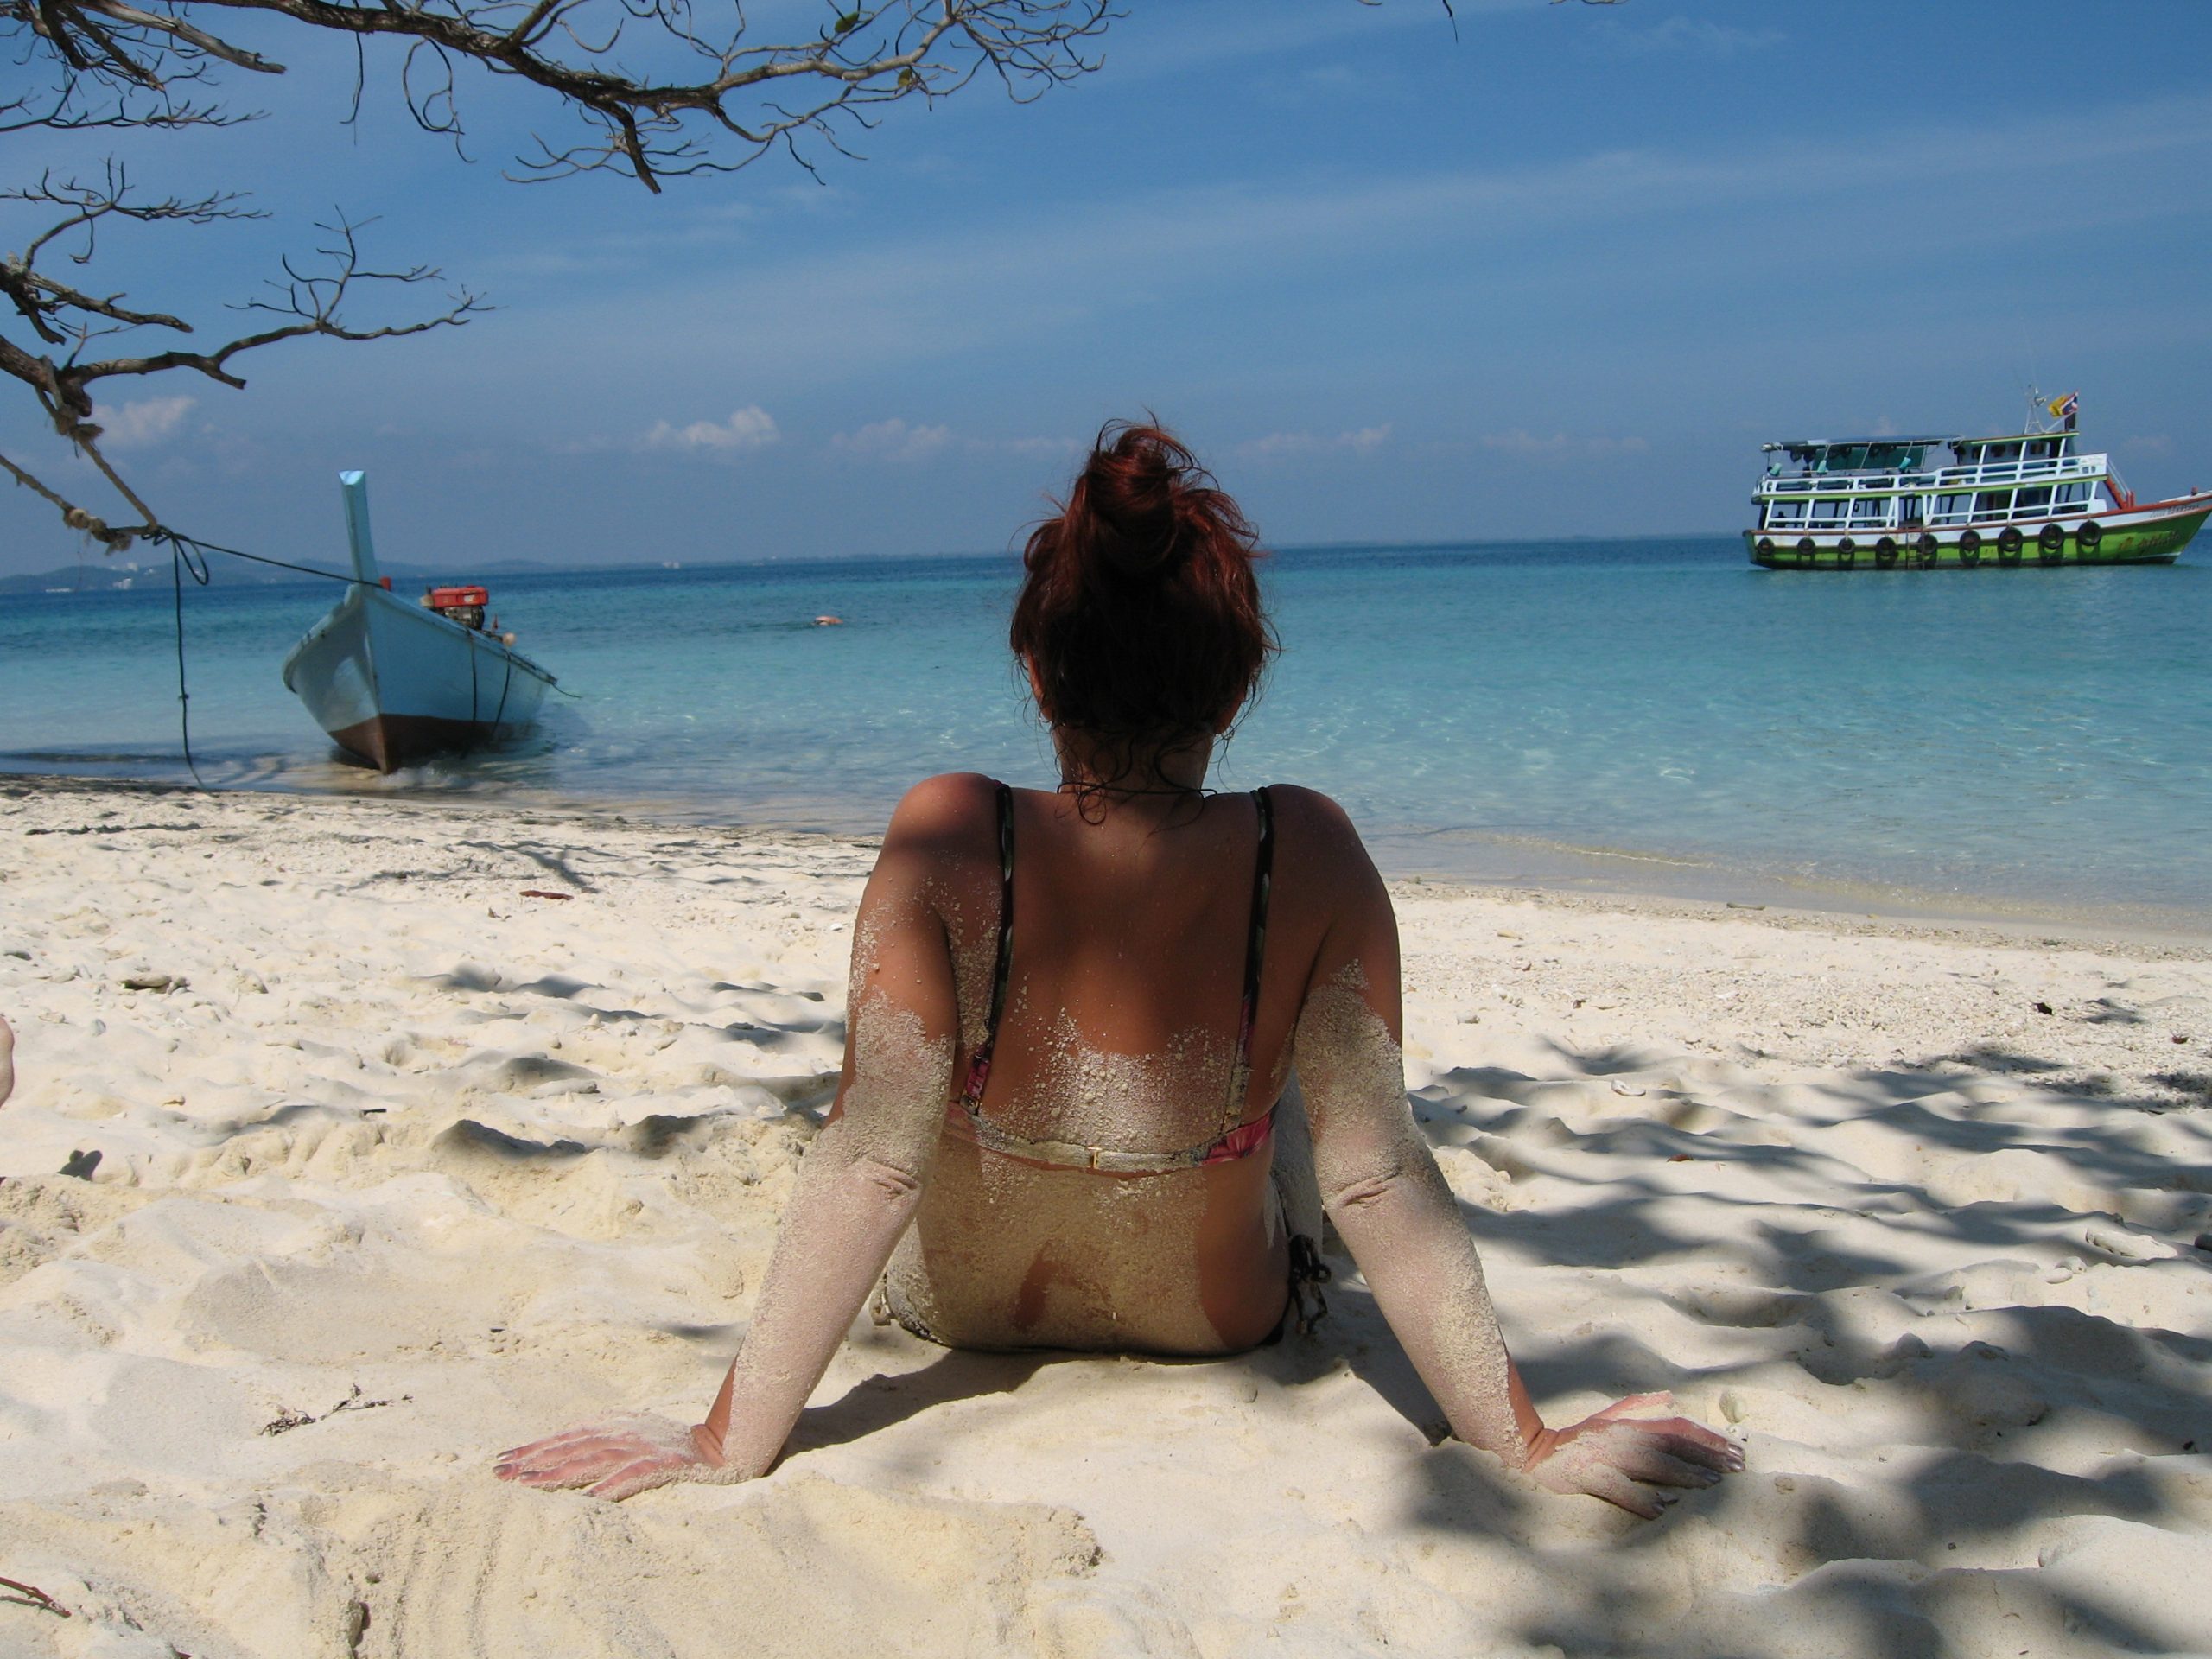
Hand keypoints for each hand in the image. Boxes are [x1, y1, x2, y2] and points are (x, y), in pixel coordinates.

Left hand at [494, 1412, 737, 1501]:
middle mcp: (623, 1432)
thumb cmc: (672, 1443)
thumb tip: (564, 1452)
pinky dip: (609, 1487)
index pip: (565, 1437)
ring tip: (528, 1485)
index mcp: (614, 1425)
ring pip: (592, 1459)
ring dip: (558, 1473)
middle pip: (570, 1447)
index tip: (501, 1460)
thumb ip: (602, 1440)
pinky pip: (632, 1476)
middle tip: (498, 1473)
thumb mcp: (633, 1434)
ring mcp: (642, 1447)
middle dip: (532, 1461)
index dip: (533, 1448)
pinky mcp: (663, 1463)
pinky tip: (587, 1501)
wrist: (722, 1444)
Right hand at [1522, 1392, 1743, 1517]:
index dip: (1707, 1437)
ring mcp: (1606, 1456)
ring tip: (1710, 1483)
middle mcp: (1622, 1437)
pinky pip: (1619, 1489)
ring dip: (1682, 1473)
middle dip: (1707, 1455)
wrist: (1538, 1451)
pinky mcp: (1590, 1476)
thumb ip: (1640, 1405)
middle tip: (1737, 1468)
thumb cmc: (1580, 1436)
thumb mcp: (1609, 1415)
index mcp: (1630, 1424)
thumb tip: (1671, 1396)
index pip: (1677, 1426)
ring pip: (1651, 1463)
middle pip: (1671, 1444)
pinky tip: (1663, 1508)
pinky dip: (1641, 1499)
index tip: (1735, 1449)